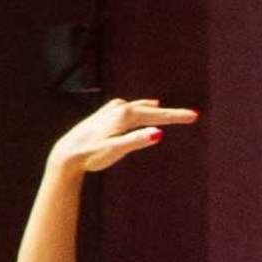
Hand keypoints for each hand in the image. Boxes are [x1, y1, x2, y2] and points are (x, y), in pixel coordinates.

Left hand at [50, 96, 190, 180]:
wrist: (66, 154)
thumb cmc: (90, 154)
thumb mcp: (115, 151)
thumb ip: (136, 141)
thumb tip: (158, 133)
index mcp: (124, 115)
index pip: (157, 115)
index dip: (176, 116)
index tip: (195, 116)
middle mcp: (118, 109)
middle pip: (150, 110)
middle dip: (169, 113)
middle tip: (191, 116)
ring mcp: (109, 111)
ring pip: (138, 107)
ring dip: (153, 109)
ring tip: (165, 108)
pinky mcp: (103, 116)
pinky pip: (127, 108)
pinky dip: (137, 107)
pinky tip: (136, 108)